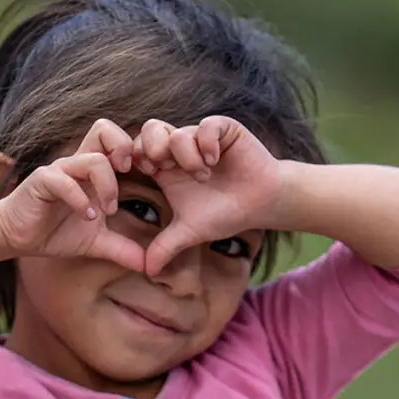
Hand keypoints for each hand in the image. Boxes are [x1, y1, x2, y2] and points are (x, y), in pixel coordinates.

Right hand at [0, 120, 145, 272]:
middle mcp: (78, 164)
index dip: (136, 152)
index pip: (118, 141)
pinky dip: (80, 200)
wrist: (17, 237)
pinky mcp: (42, 181)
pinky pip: (64, 181)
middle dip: (123, 148)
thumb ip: (122, 249)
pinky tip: (86, 217)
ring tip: (107, 211)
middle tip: (129, 176)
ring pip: (92, 159)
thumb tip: (149, 267)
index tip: (146, 177)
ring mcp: (60, 170)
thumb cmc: (56, 231)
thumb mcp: (96, 243)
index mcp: (94, 171)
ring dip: (107, 186)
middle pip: (104, 129)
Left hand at [135, 116, 285, 275]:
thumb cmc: (225, 213)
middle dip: (154, 149)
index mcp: (166, 167)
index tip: (150, 176)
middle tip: (167, 170)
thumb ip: (165, 247)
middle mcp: (180, 148)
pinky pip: (206, 126)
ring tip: (203, 176)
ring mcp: (201, 136)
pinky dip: (206, 143)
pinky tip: (214, 161)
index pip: (136, 149)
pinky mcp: (223, 129)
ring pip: (177, 131)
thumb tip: (146, 272)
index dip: (137, 159)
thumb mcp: (190, 231)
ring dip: (186, 156)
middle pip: (150, 130)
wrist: (261, 203)